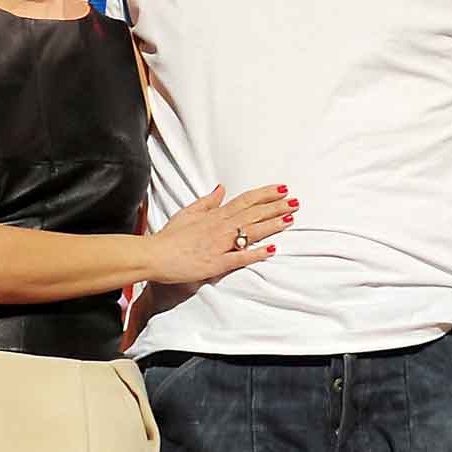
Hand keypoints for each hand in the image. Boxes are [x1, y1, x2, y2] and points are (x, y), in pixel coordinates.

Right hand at [149, 184, 296, 283]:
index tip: (282, 189)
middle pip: (253, 214)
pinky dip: (255, 254)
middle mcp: (220, 227)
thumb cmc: (170, 236)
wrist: (154, 256)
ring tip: (290, 219)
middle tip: (296, 202)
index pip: (245, 200)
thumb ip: (208, 201)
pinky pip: (239, 258)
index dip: (266, 194)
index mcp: (215, 215)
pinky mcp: (216, 263)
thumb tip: (221, 188)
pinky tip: (271, 250)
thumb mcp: (188, 212)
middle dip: (276, 207)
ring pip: (251, 232)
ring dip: (272, 225)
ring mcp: (219, 245)